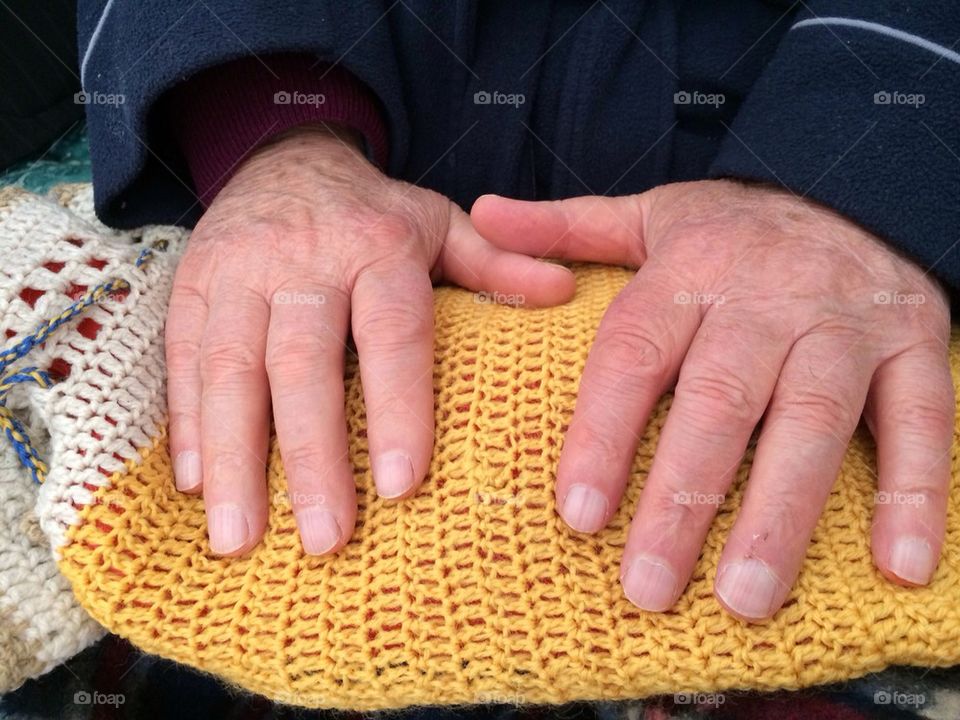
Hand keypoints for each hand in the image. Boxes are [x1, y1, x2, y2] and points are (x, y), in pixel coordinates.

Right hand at [166, 124, 574, 555]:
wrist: (283, 156)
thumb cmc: (372, 211)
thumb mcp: (438, 222)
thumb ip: (496, 262)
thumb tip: (564, 291)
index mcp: (377, 247)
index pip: (392, 333)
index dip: (397, 407)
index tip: (403, 485)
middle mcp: (303, 260)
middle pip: (303, 364)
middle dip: (312, 455)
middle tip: (326, 538)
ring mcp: (238, 272)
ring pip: (229, 369)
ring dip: (233, 458)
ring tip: (239, 538)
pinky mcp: (191, 285)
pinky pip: (183, 357)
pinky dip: (188, 423)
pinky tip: (195, 484)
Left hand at [471, 179, 953, 621]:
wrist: (853, 187)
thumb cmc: (735, 227)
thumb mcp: (648, 215)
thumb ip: (567, 229)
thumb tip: (483, 214)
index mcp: (691, 269)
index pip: (635, 353)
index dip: (603, 433)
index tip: (577, 514)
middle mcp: (767, 297)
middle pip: (720, 401)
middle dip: (682, 498)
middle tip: (647, 586)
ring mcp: (846, 322)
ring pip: (814, 421)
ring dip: (780, 513)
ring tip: (744, 598)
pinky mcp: (915, 343)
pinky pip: (923, 419)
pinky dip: (916, 492)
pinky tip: (897, 566)